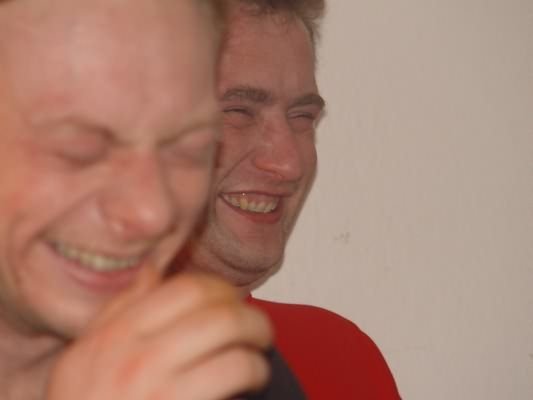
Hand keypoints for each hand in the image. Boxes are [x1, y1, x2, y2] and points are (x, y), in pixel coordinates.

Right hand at [46, 269, 271, 399]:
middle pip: (218, 315)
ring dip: (257, 349)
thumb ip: (118, 310)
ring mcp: (160, 392)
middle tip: (259, 331)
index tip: (230, 302)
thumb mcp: (82, 360)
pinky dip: (253, 374)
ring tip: (258, 359)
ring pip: (232, 346)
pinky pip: (232, 378)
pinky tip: (253, 383)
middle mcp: (137, 360)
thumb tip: (152, 269)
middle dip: (251, 318)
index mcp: (115, 337)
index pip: (186, 290)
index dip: (221, 290)